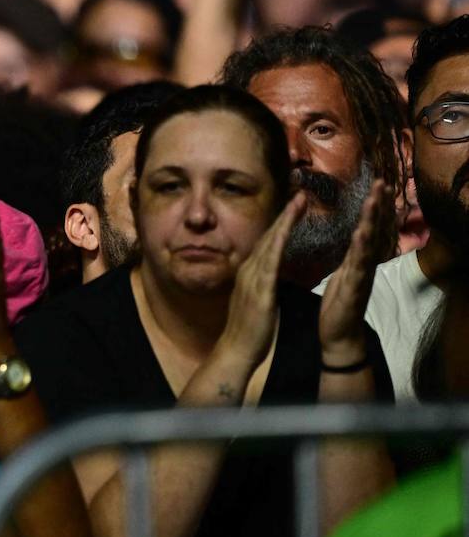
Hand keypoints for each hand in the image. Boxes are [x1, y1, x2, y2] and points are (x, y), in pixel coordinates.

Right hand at [217, 194, 304, 369]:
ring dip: (285, 219)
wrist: (236, 350)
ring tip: (299, 198)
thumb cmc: (250, 330)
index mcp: (251, 273)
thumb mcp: (257, 299)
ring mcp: (253, 277)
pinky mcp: (259, 288)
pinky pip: (271, 260)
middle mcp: (250, 269)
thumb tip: (269, 273)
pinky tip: (287, 228)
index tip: (296, 201)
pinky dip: (279, 241)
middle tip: (299, 186)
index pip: (268, 240)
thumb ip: (262, 283)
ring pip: (270, 241)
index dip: (282, 219)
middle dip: (285, 210)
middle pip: (269, 234)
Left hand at [319, 180, 392, 363]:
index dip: (376, 207)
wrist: (339, 334)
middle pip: (375, 232)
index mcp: (359, 260)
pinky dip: (359, 251)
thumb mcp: (346, 273)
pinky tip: (359, 235)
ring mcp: (361, 277)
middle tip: (383, 183)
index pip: (370, 228)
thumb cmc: (341, 303)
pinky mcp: (353, 290)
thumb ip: (353, 254)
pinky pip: (357, 268)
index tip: (381, 184)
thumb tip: (358, 236)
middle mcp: (365, 265)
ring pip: (368, 246)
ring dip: (371, 223)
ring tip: (373, 202)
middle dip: (379, 207)